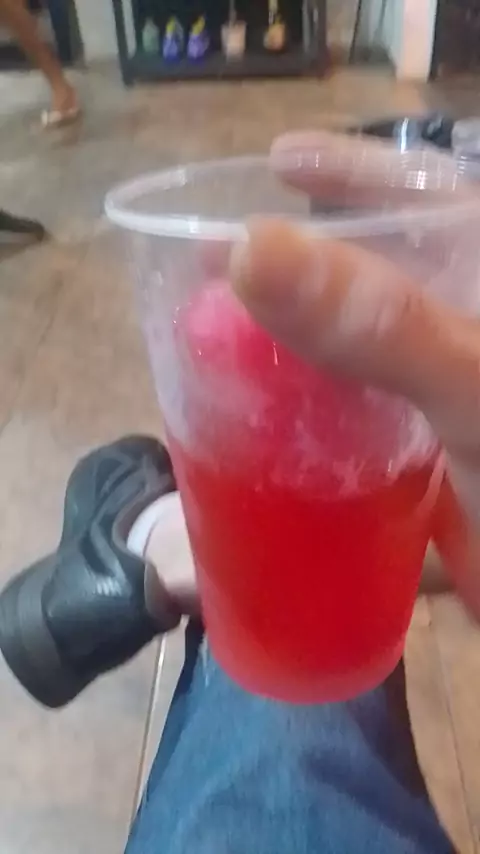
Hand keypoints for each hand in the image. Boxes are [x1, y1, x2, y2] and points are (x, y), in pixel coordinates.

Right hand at [229, 131, 479, 618]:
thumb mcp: (474, 388)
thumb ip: (381, 324)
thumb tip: (249, 248)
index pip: (428, 199)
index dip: (356, 171)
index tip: (277, 161)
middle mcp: (463, 337)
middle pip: (384, 278)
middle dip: (308, 264)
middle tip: (227, 260)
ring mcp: (448, 405)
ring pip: (367, 357)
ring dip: (303, 348)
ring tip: (229, 336)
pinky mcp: (436, 467)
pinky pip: (367, 428)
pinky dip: (321, 425)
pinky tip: (270, 426)